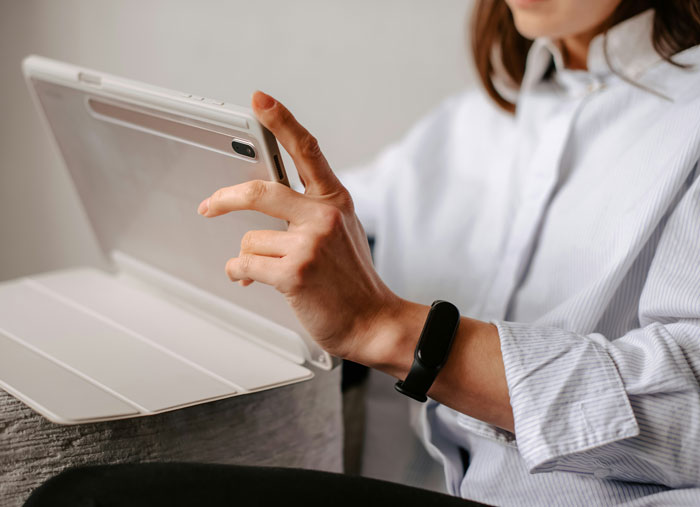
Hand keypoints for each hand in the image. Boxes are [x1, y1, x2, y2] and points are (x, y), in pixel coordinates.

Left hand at [197, 91, 401, 362]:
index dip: (281, 121)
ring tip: (267, 272)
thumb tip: (269, 210)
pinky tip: (250, 280)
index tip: (259, 100)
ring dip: (250, 259)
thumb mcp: (343, 233)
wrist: (373, 322)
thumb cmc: (353, 282)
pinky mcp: (294, 272)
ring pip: (250, 240)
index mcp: (334, 202)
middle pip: (259, 190)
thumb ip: (313, 213)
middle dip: (225, 200)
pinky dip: (240, 274)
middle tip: (209, 207)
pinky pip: (244, 264)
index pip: (307, 150)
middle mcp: (322, 217)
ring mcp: (309, 244)